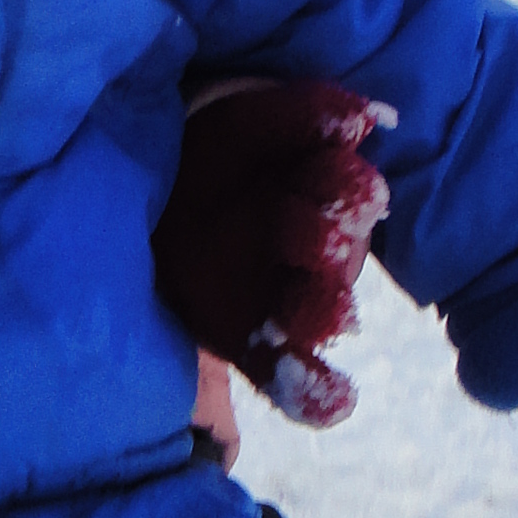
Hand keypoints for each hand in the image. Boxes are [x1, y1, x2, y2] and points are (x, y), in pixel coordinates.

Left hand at [152, 79, 391, 425]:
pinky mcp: (245, 338)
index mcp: (314, 191)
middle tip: (333, 245)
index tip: (357, 189)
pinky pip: (286, 372)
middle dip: (333, 244)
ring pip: (316, 307)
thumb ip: (301, 115)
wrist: (154, 197)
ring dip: (324, 310)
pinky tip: (334, 402)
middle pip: (331, 251)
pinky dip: (315, 394)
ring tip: (333, 318)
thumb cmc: (215, 156)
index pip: (343, 191)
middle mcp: (307, 249)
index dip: (348, 192)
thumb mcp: (249, 124)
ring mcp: (277, 297)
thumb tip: (363, 119)